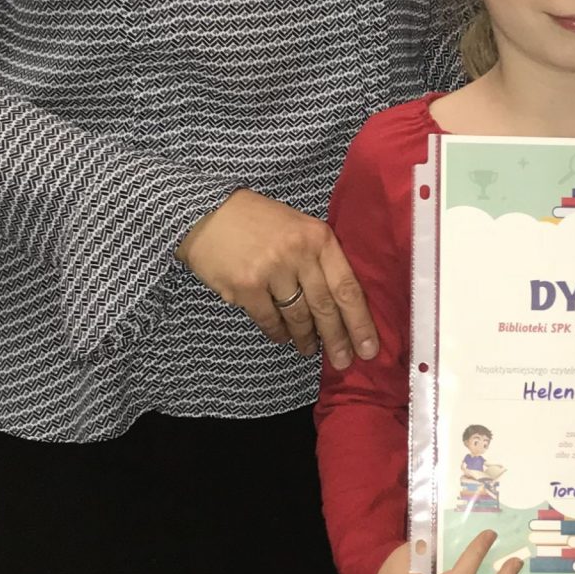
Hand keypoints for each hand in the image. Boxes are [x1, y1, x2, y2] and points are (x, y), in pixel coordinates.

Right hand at [178, 189, 378, 368]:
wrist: (205, 212)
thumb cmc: (256, 220)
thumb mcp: (297, 226)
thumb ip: (318, 257)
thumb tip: (339, 303)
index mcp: (318, 237)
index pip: (347, 286)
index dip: (360, 321)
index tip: (369, 347)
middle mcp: (298, 253)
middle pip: (325, 306)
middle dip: (337, 339)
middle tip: (344, 362)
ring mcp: (271, 271)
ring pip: (298, 316)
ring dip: (306, 338)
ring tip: (309, 349)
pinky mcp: (246, 286)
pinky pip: (269, 319)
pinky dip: (277, 332)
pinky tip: (283, 337)